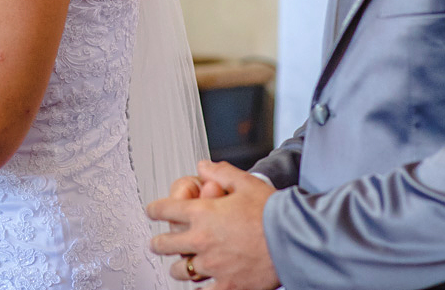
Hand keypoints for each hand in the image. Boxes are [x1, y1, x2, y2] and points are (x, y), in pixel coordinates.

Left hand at [147, 161, 279, 289]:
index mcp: (202, 213)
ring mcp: (212, 265)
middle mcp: (201, 240)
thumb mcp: (246, 183)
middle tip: (157, 243)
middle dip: (158, 242)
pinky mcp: (227, 285)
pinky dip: (200, 289)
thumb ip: (221, 173)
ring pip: (180, 270)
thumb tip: (202, 166)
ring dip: (178, 267)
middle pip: (165, 243)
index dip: (154, 210)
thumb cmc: (271, 211)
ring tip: (180, 266)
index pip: (164, 210)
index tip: (152, 211)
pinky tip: (201, 286)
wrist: (292, 239)